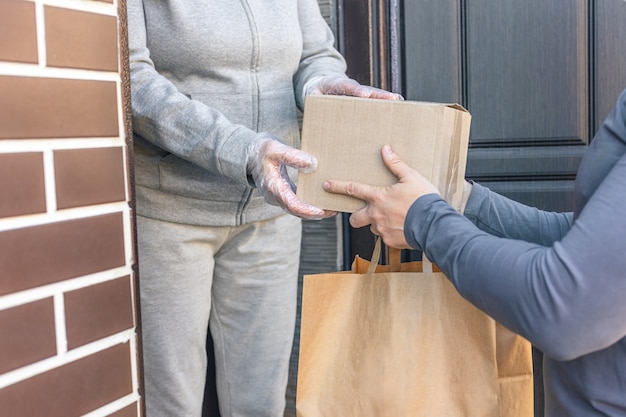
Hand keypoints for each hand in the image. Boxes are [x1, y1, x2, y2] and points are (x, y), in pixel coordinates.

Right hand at [248, 137, 336, 219]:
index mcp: (273, 187)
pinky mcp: (282, 194)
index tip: (322, 211)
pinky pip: (296, 203)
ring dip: (314, 211)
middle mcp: (275, 196)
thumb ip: (293, 156)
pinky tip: (321, 200)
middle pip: (297, 211)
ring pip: (297, 209)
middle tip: (334, 211)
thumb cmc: (262, 150)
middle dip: (316, 213)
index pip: (292, 205)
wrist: (250, 154)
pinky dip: (308, 204)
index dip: (307, 210)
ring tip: (332, 208)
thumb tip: (312, 163)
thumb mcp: (276, 149)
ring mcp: (278, 196)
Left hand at [304, 75, 402, 100]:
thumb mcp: (311, 93)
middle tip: (393, 98)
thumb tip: (316, 101)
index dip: (357, 91)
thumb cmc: (317, 90)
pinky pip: (374, 100)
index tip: (366, 95)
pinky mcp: (363, 98)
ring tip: (399, 102)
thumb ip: (313, 97)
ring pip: (374, 95)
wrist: (322, 83)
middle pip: (368, 90)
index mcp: (339, 84)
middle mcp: (352, 87)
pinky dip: (384, 102)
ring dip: (386, 98)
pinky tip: (396, 107)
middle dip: (380, 94)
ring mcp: (359, 92)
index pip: (349, 87)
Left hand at [323, 144, 438, 247]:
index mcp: (378, 197)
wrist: (434, 225)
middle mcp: (375, 215)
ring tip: (394, 218)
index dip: (337, 186)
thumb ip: (396, 164)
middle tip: (366, 213)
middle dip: (356, 217)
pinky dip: (391, 233)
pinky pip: (386, 237)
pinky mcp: (390, 242)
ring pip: (372, 228)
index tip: (326, 185)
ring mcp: (382, 230)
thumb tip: (385, 149)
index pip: (352, 189)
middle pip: (354, 219)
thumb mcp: (411, 177)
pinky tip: (403, 227)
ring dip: (378, 224)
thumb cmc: (423, 200)